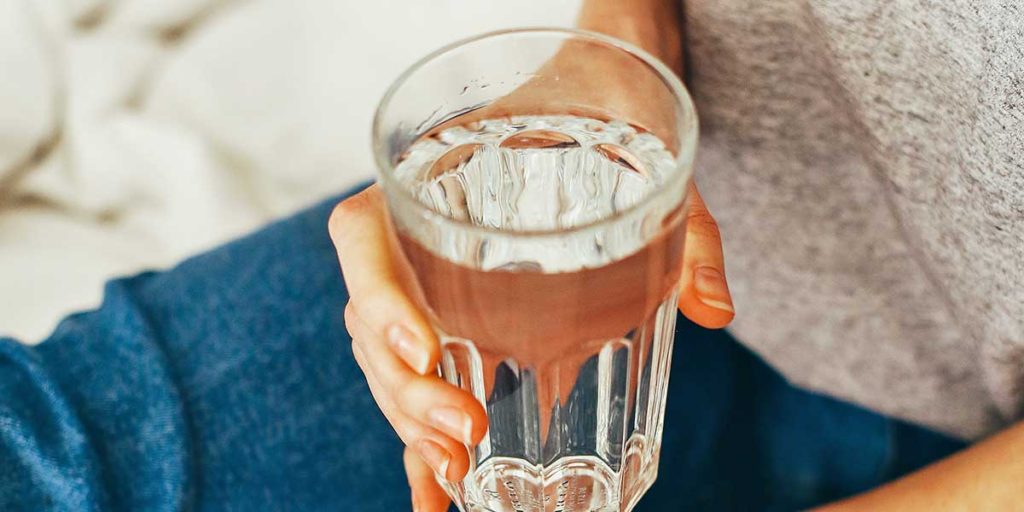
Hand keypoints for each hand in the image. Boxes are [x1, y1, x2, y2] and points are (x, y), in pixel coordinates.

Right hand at [329, 18, 732, 511]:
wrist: (600, 96)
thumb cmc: (607, 117)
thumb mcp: (655, 160)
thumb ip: (687, 228)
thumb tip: (715, 308)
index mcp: (431, 175)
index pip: (365, 235)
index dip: (379, 297)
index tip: (426, 350)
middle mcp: (414, 234)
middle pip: (370, 321)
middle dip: (405, 390)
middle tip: (464, 435)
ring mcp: (427, 283)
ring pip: (387, 362)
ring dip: (410, 423)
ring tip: (453, 471)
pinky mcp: (455, 322)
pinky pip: (422, 379)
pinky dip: (422, 437)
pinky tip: (437, 490)